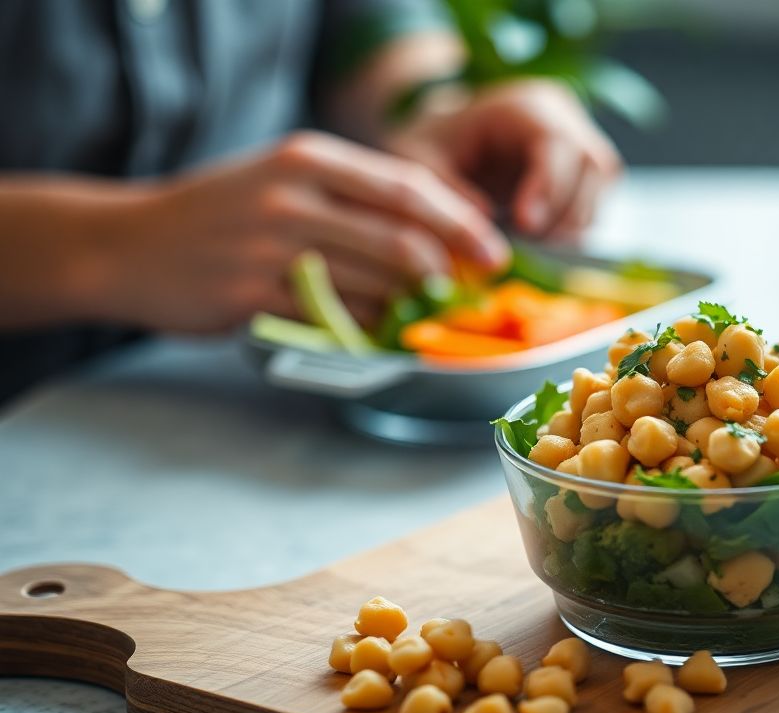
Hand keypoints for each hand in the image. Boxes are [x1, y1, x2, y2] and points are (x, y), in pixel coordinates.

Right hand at [105, 132, 508, 332]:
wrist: (126, 245)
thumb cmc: (219, 213)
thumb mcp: (282, 179)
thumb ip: (354, 195)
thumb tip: (441, 227)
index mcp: (307, 159)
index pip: (407, 189)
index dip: (460, 223)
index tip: (494, 250)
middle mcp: (292, 197)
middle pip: (401, 239)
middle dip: (451, 270)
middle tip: (473, 292)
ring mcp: (271, 248)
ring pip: (374, 283)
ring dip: (409, 304)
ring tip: (423, 312)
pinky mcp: (253, 296)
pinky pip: (334, 317)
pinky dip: (365, 325)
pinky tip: (376, 329)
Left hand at [387, 79, 622, 239]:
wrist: (447, 139)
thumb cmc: (433, 146)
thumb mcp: (421, 163)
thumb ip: (447, 190)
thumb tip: (486, 221)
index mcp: (525, 105)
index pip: (558, 142)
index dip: (549, 187)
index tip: (525, 225)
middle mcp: (562, 115)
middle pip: (592, 162)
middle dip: (565, 211)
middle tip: (529, 240)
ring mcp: (578, 137)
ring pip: (602, 181)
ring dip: (573, 220)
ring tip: (532, 239)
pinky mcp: (584, 166)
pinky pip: (598, 194)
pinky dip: (576, 223)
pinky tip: (543, 235)